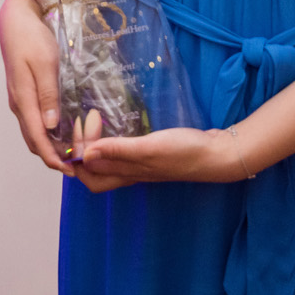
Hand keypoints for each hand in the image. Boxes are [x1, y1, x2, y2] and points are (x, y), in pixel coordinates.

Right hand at [0, 0, 71, 174]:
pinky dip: (48, 132)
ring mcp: (20, 98)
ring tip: (74, 150)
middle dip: (53, 156)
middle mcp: (19, 104)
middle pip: (34, 140)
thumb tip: (51, 126)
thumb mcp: (44, 64)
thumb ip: (48, 95)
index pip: (37, 139)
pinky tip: (64, 129)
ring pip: (34, 131)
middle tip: (78, 164)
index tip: (70, 170)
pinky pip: (35, 120)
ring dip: (51, 145)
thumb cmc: (31, 38)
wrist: (16, 19)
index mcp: (23, 99)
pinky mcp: (24, 92)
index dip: (52, 159)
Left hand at [71, 125, 241, 192]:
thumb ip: (118, 151)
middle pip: (93, 169)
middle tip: (86, 119)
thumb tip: (84, 155)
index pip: (88, 175)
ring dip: (94, 142)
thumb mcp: (149, 149)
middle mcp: (129, 172)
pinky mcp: (150, 154)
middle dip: (81, 147)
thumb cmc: (184, 153)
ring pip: (107, 159)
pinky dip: (111, 138)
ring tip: (93, 119)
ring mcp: (140, 164)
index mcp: (126, 174)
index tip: (84, 126)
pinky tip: (114, 124)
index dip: (77, 155)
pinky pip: (121, 150)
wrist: (216, 154)